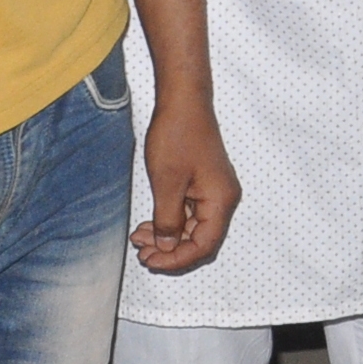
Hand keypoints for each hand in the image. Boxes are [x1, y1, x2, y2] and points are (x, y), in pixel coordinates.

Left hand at [133, 100, 240, 273]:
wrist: (183, 102)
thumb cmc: (178, 136)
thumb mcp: (167, 183)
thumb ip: (168, 220)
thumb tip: (167, 246)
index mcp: (221, 200)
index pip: (204, 246)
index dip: (177, 260)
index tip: (150, 261)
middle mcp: (223, 199)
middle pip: (200, 240)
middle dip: (170, 251)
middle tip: (140, 252)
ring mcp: (214, 192)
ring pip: (193, 229)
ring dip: (167, 238)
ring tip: (138, 239)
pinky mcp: (203, 185)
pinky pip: (190, 214)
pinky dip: (170, 223)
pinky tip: (148, 225)